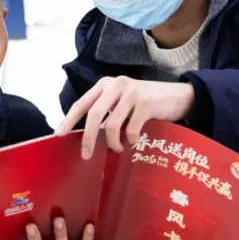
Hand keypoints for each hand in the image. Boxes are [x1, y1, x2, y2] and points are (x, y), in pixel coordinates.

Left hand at [56, 76, 194, 158]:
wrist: (179, 96)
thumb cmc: (147, 103)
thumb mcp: (123, 102)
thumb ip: (107, 112)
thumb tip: (89, 135)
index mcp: (106, 84)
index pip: (82, 103)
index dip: (69, 119)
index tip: (59, 134)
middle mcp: (116, 85)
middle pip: (93, 115)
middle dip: (88, 138)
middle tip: (86, 155)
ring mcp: (131, 93)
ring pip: (111, 125)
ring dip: (112, 143)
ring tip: (117, 148)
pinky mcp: (146, 103)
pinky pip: (130, 129)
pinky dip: (130, 140)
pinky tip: (134, 141)